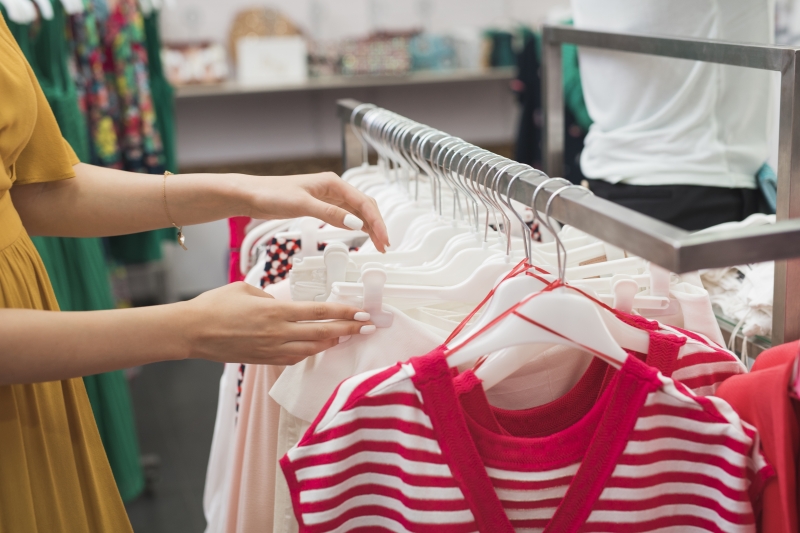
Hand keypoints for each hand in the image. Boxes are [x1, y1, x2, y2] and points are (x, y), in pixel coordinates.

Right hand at [184, 283, 373, 365]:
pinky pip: (294, 358)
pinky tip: (319, 348)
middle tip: (368, 326)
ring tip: (349, 336)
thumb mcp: (246, 289)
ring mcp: (272, 349)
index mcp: (276, 312)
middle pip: (323, 333)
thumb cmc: (215, 305)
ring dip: (333, 342)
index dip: (343, 312)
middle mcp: (278, 333)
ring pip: (312, 349)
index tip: (361, 311)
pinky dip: (310, 353)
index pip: (319, 312)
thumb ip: (270, 297)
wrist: (191, 332)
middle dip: (349, 329)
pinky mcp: (264, 360)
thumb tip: (283, 305)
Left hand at [239, 172, 389, 251]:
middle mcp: (334, 188)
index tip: (383, 239)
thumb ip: (329, 214)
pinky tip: (361, 234)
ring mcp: (328, 197)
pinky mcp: (320, 206)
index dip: (376, 222)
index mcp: (333, 183)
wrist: (251, 194)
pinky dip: (356, 225)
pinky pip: (345, 215)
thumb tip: (355, 224)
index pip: (364, 203)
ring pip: (357, 211)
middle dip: (377, 225)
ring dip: (369, 226)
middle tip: (384, 245)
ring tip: (378, 243)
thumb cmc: (272, 194)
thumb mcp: (303, 205)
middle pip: (364, 207)